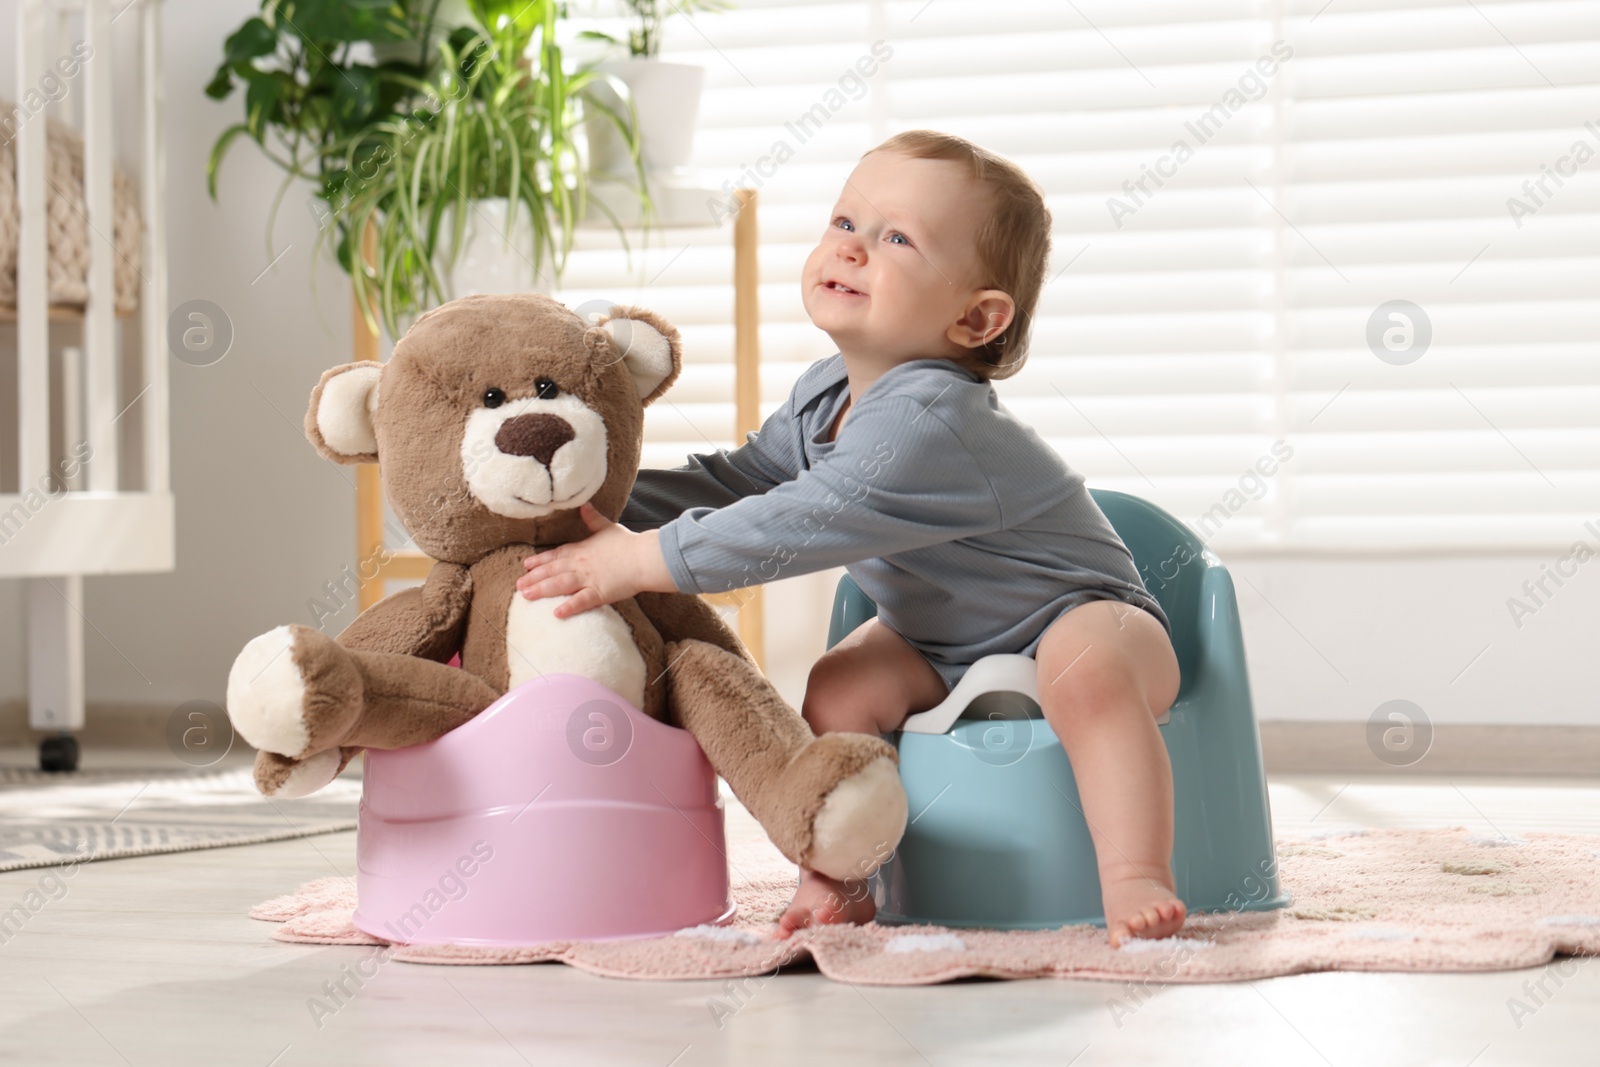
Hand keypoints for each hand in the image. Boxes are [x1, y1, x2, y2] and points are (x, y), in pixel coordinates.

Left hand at [516, 502, 675, 617]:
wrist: (643, 557)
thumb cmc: (628, 543)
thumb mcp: (608, 527)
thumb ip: (593, 518)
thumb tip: (584, 505)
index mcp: (582, 550)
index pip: (556, 555)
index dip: (540, 560)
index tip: (526, 565)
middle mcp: (581, 564)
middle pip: (552, 571)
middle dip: (534, 577)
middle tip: (518, 585)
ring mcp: (589, 579)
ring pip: (559, 585)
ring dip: (542, 590)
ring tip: (526, 596)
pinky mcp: (600, 593)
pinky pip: (581, 601)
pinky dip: (569, 607)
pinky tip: (556, 613)